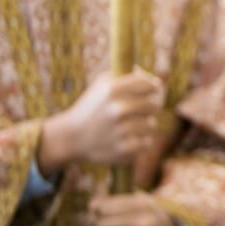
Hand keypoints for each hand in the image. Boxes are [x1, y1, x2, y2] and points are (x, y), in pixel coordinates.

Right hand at [39, 70, 164, 175]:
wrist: (70, 138)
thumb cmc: (90, 108)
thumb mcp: (101, 86)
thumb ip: (125, 76)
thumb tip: (151, 77)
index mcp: (113, 89)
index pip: (149, 84)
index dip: (154, 87)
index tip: (154, 90)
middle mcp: (118, 108)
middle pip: (154, 105)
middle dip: (149, 108)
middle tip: (139, 111)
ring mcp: (121, 130)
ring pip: (151, 124)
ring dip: (143, 126)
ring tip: (128, 126)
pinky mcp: (125, 149)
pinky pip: (146, 142)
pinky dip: (139, 142)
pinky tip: (126, 139)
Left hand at [89, 192, 183, 225]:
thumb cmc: (144, 214)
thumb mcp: (134, 200)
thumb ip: (111, 200)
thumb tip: (92, 206)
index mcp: (144, 205)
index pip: (103, 208)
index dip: (96, 209)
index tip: (98, 211)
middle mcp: (146, 224)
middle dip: (98, 225)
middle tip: (103, 225)